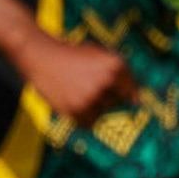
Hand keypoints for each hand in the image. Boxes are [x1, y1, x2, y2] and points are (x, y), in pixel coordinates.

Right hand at [14, 34, 136, 123]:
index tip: (129, 102)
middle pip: (117, 103)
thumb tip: (137, 99)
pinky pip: (88, 123)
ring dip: (93, 107)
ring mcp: (91, 96)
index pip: (133, 91)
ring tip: (77, 91)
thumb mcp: (99, 54)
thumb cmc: (70, 54)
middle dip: (106, 98)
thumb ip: (117, 72)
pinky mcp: (76, 109)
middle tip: (87, 87)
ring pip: (102, 113)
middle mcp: (107, 81)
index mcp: (116, 65)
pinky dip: (83, 118)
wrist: (41, 54)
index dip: (129, 96)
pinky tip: (73, 102)